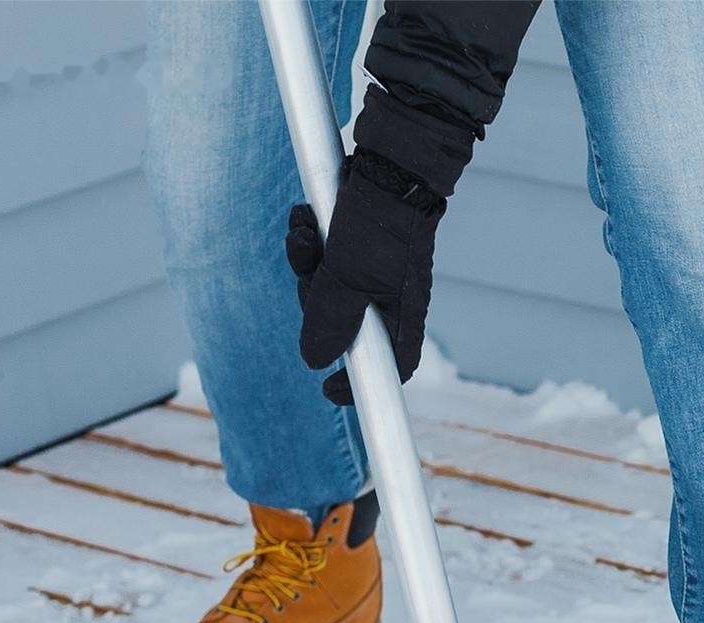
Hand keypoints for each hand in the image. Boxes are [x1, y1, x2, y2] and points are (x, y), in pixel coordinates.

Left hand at [285, 151, 445, 406]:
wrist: (393, 152)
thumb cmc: (381, 218)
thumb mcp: (349, 275)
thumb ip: (330, 320)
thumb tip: (313, 360)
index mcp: (401, 312)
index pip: (392, 367)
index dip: (360, 384)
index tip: (328, 388)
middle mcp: (390, 293)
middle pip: (344, 324)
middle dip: (314, 302)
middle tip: (308, 276)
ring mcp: (373, 265)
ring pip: (327, 284)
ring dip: (304, 262)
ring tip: (302, 233)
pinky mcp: (357, 237)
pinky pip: (324, 252)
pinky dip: (308, 238)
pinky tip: (303, 216)